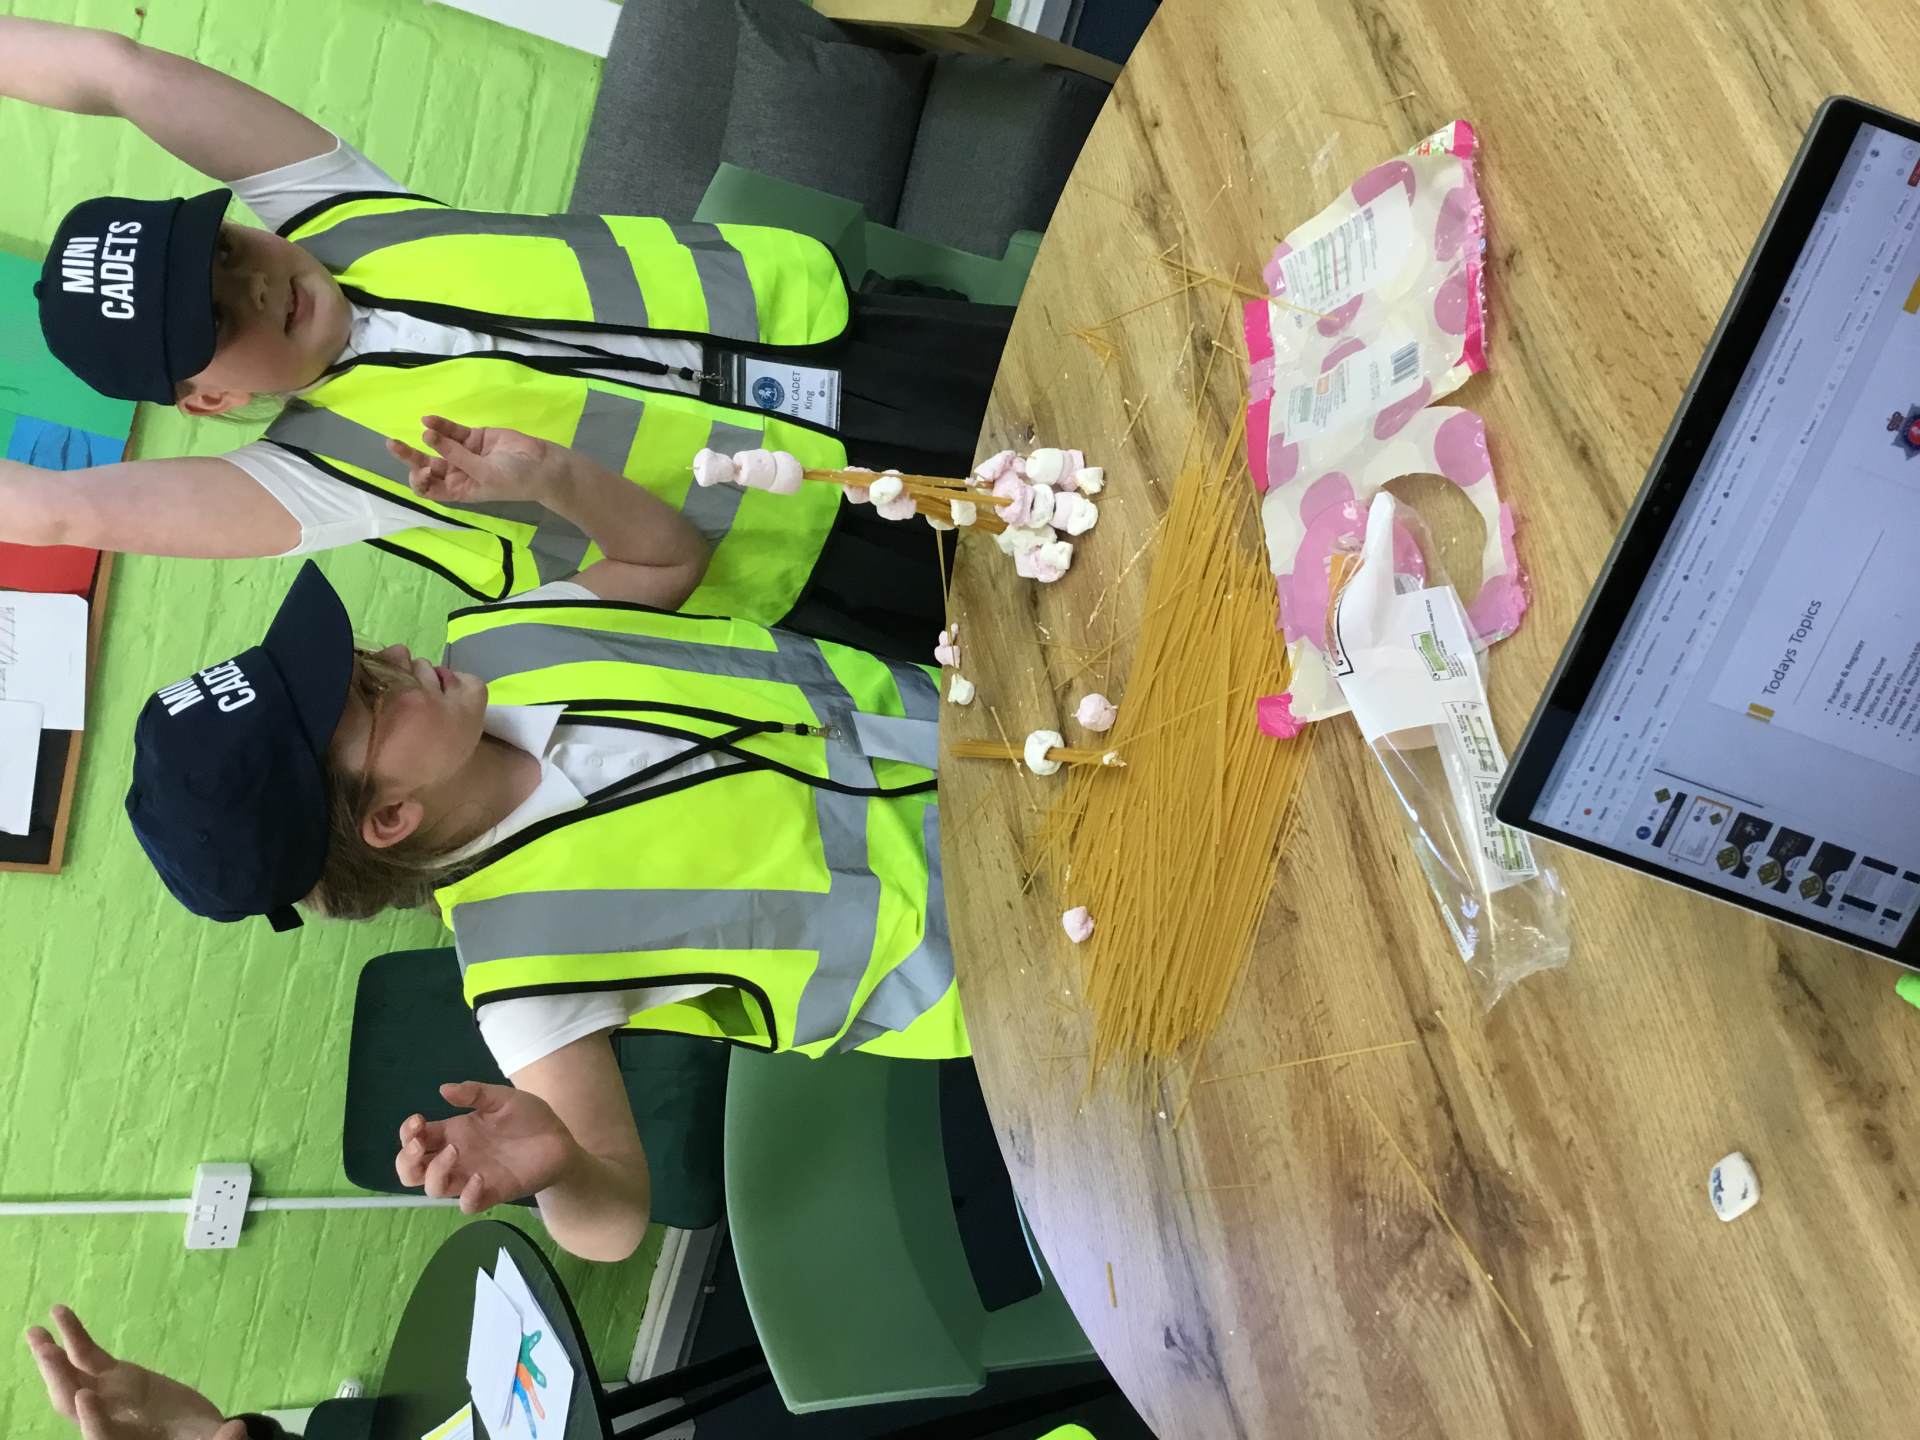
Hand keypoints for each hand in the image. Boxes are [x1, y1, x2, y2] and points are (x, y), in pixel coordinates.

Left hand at [24, 1305, 240, 1439]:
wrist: (191, 1435)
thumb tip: (237, 1432)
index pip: (101, 1434)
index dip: (91, 1419)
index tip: (84, 1396)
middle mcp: (105, 1420)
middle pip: (73, 1403)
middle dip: (58, 1379)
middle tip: (46, 1354)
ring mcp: (106, 1396)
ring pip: (71, 1378)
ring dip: (53, 1359)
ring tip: (36, 1334)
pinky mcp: (112, 1376)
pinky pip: (88, 1356)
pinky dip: (73, 1336)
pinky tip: (60, 1314)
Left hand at [385, 416, 568, 506]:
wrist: (542, 466)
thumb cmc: (514, 480)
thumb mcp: (483, 474)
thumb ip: (456, 455)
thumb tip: (429, 435)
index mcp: (458, 490)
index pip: (428, 488)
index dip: (418, 481)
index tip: (420, 472)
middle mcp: (457, 472)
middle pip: (426, 465)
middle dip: (410, 456)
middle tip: (394, 445)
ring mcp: (464, 453)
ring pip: (437, 444)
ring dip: (426, 437)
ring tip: (421, 427)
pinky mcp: (473, 437)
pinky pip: (452, 431)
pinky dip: (441, 425)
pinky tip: (430, 419)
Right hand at [396, 1081, 577, 1213]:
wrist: (560, 1141)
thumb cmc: (529, 1118)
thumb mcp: (503, 1098)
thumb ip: (476, 1093)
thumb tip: (443, 1089)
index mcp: (454, 1133)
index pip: (415, 1140)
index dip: (407, 1134)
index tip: (418, 1121)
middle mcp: (456, 1158)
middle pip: (412, 1171)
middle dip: (406, 1160)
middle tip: (420, 1145)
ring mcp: (471, 1177)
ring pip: (433, 1189)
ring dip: (435, 1172)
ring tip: (455, 1152)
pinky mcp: (491, 1193)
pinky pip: (467, 1205)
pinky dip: (467, 1195)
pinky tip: (480, 1177)